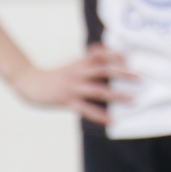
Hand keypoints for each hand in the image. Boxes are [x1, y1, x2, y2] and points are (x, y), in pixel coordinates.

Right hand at [9, 43, 136, 123]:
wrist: (29, 83)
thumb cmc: (54, 75)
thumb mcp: (72, 64)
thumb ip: (88, 60)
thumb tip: (103, 51)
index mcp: (79, 63)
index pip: (101, 55)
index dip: (116, 56)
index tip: (130, 60)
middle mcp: (78, 73)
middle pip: (104, 70)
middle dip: (123, 74)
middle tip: (140, 78)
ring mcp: (73, 87)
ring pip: (99, 90)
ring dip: (117, 95)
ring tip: (132, 100)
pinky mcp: (67, 101)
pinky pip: (86, 109)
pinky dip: (100, 115)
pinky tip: (111, 120)